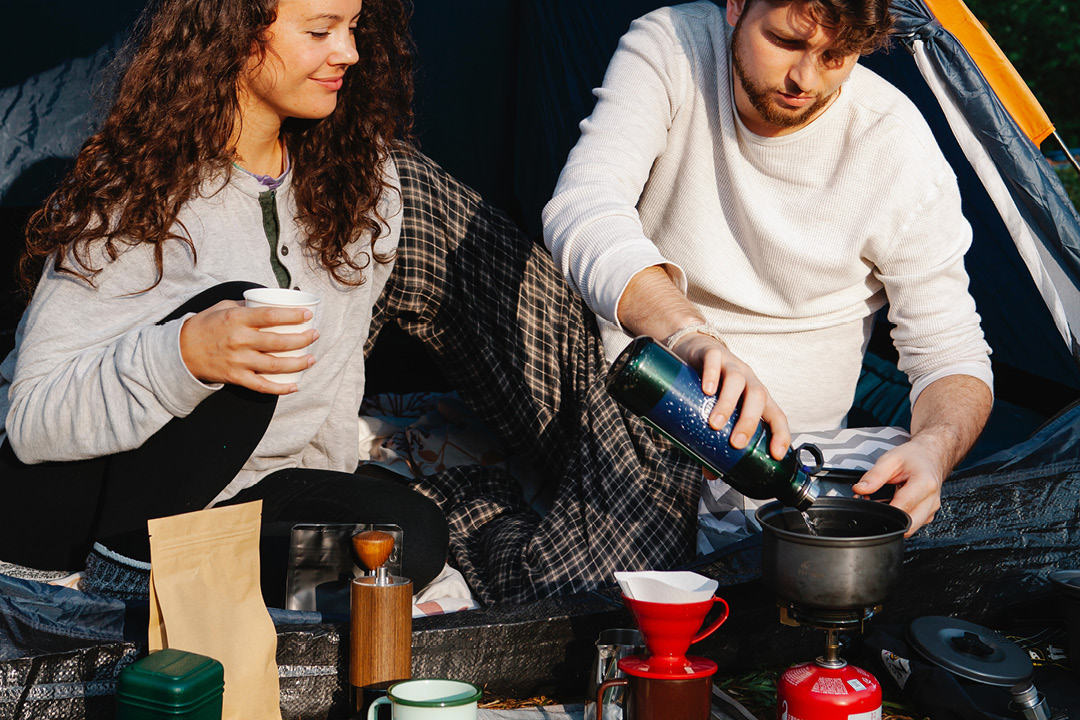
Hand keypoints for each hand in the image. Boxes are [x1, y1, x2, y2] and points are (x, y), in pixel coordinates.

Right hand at [179, 300, 317, 393]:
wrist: (180, 351)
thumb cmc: (205, 325)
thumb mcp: (223, 307)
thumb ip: (247, 305)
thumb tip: (270, 301)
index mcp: (237, 319)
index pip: (270, 316)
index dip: (292, 316)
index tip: (308, 315)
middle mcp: (239, 340)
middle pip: (278, 341)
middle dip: (302, 339)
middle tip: (314, 335)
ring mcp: (238, 361)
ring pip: (275, 365)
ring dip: (298, 363)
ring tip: (311, 358)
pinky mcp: (235, 377)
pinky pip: (262, 386)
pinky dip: (280, 389)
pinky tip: (294, 386)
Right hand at [669, 332, 789, 459]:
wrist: (695, 349)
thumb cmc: (711, 387)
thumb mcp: (715, 413)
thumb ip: (714, 442)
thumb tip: (711, 473)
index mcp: (756, 397)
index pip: (776, 415)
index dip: (781, 434)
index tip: (776, 454)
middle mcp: (748, 380)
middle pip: (758, 397)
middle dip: (749, 422)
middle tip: (735, 443)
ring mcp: (731, 365)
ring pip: (737, 381)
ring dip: (728, 404)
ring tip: (714, 423)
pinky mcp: (712, 353)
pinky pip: (715, 361)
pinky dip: (713, 375)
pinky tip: (707, 390)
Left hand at [852, 437, 945, 534]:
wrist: (930, 457)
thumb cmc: (913, 457)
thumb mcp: (890, 459)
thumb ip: (874, 475)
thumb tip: (860, 489)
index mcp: (924, 483)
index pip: (903, 506)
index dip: (884, 511)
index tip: (870, 507)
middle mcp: (931, 499)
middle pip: (909, 524)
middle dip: (888, 519)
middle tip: (875, 505)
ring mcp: (931, 509)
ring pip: (911, 527)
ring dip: (894, 521)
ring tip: (884, 502)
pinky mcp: (928, 514)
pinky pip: (913, 524)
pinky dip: (900, 519)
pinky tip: (893, 506)